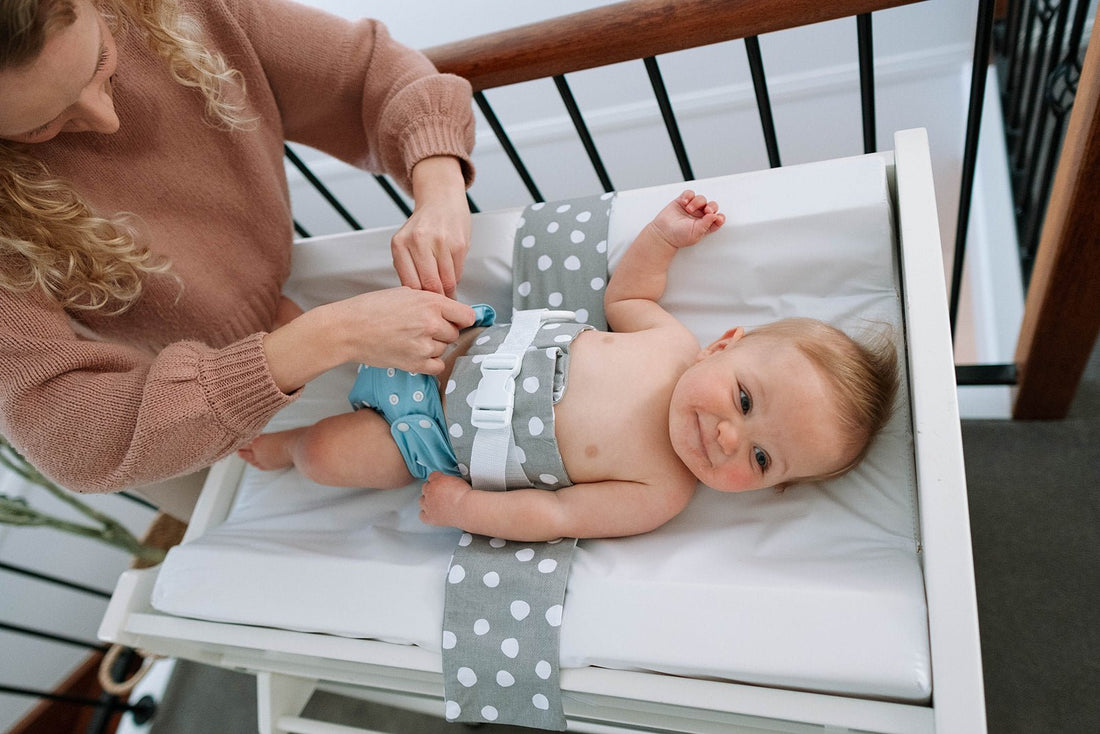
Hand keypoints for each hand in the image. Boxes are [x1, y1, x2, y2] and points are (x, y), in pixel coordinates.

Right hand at [325, 287, 474, 374]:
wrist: (349, 329)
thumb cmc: (371, 308)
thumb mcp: (405, 293)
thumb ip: (430, 301)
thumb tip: (449, 310)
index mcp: (431, 303)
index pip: (467, 315)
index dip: (461, 318)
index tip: (456, 321)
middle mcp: (432, 324)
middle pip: (455, 333)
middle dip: (443, 332)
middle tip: (422, 328)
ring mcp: (424, 345)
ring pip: (444, 349)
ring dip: (433, 346)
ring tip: (412, 339)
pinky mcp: (415, 364)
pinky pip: (437, 366)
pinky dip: (430, 362)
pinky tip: (416, 353)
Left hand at [391, 157, 470, 297]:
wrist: (441, 199)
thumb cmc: (424, 224)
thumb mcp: (406, 243)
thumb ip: (408, 268)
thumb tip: (417, 298)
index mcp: (400, 244)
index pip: (410, 284)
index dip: (420, 299)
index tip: (425, 305)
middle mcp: (418, 241)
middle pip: (430, 285)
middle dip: (437, 298)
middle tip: (439, 303)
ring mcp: (440, 242)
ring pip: (447, 281)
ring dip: (449, 290)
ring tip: (448, 291)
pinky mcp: (459, 243)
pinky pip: (458, 272)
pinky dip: (456, 277)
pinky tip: (452, 272)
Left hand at [419, 471, 472, 527]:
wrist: (467, 508)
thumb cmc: (465, 494)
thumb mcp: (457, 479)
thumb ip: (446, 479)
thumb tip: (446, 482)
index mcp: (436, 480)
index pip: (431, 476)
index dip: (437, 479)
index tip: (441, 482)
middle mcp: (429, 492)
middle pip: (425, 487)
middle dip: (431, 489)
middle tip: (440, 493)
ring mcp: (428, 505)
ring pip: (421, 500)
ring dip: (426, 500)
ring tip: (435, 502)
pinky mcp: (430, 517)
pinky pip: (421, 515)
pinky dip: (425, 514)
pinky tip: (431, 512)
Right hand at [649, 190, 725, 248]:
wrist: (663, 233)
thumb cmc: (678, 237)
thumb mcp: (696, 233)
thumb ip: (707, 224)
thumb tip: (715, 216)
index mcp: (706, 225)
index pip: (718, 219)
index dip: (720, 217)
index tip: (717, 217)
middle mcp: (700, 216)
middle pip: (712, 206)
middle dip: (712, 206)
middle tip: (707, 210)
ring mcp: (692, 208)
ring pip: (701, 198)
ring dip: (697, 202)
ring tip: (689, 209)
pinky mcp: (683, 201)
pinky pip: (690, 194)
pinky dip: (688, 196)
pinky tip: (684, 202)